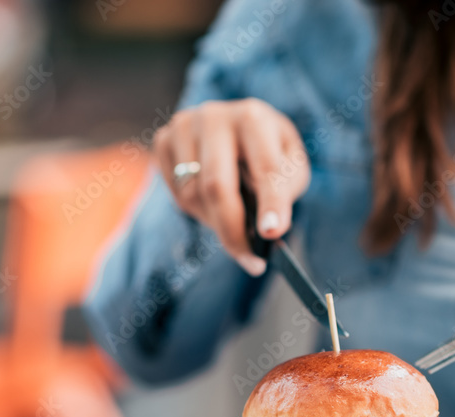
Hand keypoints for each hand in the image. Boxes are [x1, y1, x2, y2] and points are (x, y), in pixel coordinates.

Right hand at [153, 98, 310, 275]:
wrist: (238, 128)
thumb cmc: (270, 151)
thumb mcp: (292, 166)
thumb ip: (284, 192)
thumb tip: (268, 229)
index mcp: (254, 117)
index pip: (265, 167)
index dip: (270, 203)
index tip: (272, 234)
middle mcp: (214, 116)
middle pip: (217, 186)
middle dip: (234, 231)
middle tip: (251, 262)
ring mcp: (183, 127)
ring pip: (193, 195)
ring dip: (217, 222)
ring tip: (236, 221)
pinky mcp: (163, 141)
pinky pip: (177, 194)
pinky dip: (198, 211)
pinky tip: (215, 204)